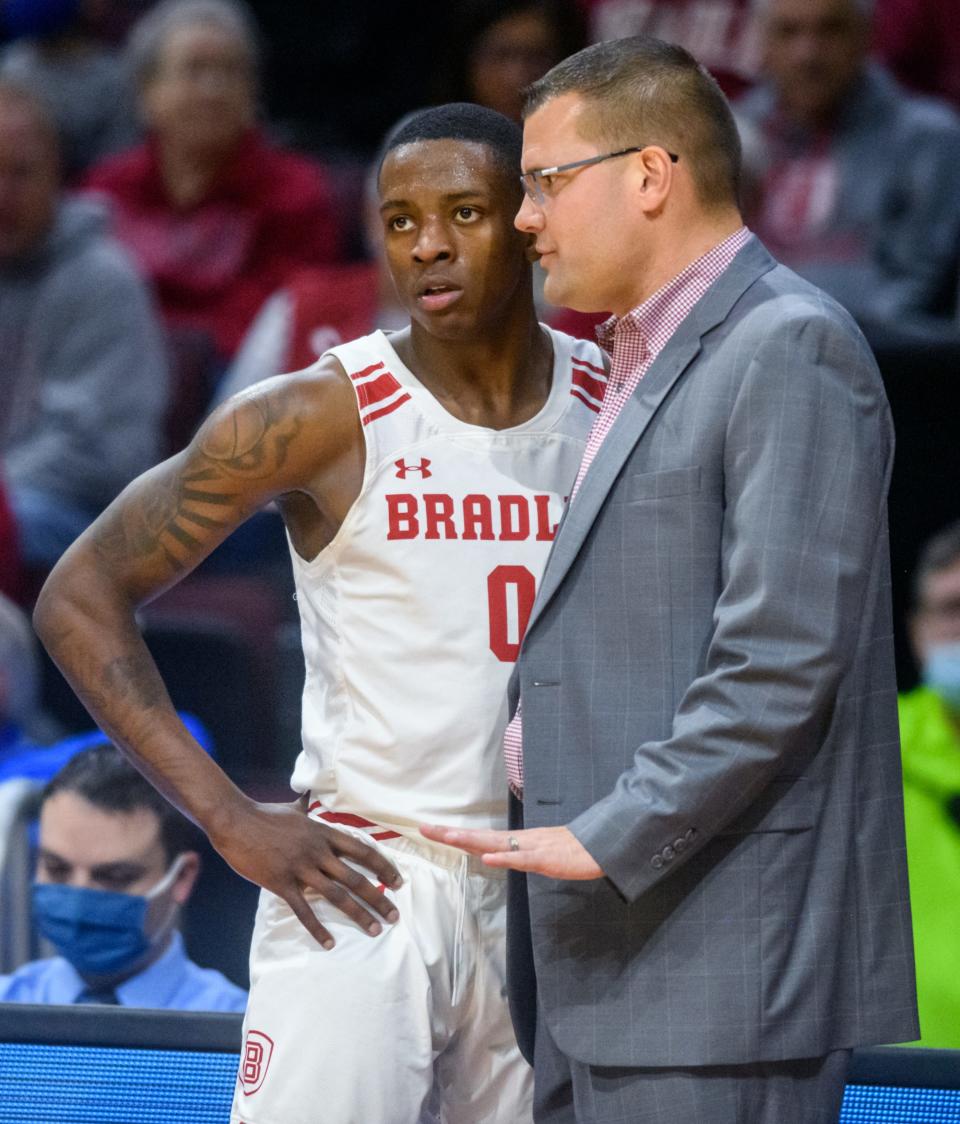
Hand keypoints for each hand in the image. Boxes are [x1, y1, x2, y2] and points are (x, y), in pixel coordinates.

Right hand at [210, 798, 402, 948]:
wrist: (236, 821)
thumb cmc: (265, 814)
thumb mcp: (295, 810)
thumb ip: (308, 809)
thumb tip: (310, 797)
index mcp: (324, 833)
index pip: (363, 851)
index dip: (383, 867)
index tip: (398, 881)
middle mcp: (318, 851)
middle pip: (356, 877)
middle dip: (379, 898)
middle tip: (395, 916)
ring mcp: (301, 868)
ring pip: (337, 895)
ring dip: (359, 914)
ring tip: (375, 930)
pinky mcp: (282, 883)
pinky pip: (304, 910)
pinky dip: (318, 928)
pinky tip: (329, 943)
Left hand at [420, 823, 603, 879]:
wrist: (602, 846)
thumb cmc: (573, 851)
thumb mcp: (540, 855)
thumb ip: (519, 855)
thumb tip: (497, 857)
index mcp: (517, 842)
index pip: (480, 838)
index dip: (455, 834)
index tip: (430, 829)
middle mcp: (520, 841)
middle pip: (480, 837)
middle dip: (451, 834)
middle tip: (424, 828)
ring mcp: (532, 848)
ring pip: (496, 843)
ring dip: (471, 840)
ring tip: (448, 836)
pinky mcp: (546, 859)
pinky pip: (522, 859)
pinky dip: (503, 858)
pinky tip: (487, 857)